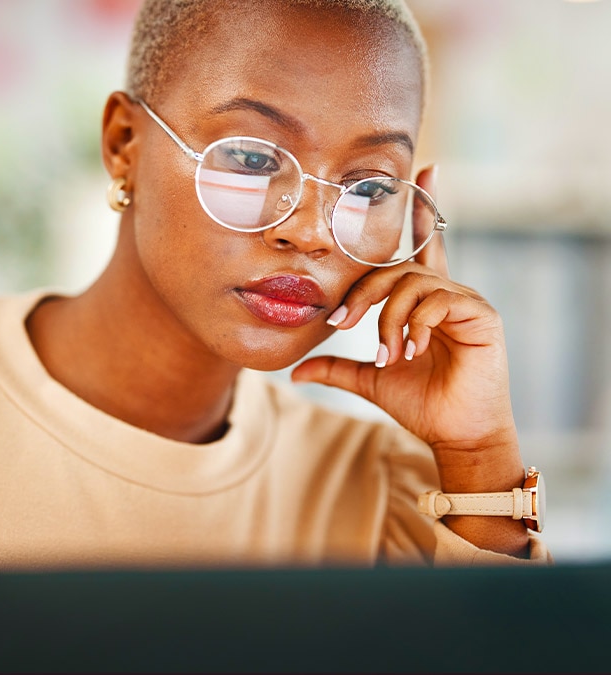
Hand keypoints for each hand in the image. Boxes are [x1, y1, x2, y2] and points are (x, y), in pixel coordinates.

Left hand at [292, 166, 522, 490]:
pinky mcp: (481, 315)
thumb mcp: (369, 378)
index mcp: (423, 299)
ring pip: (412, 284)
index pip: (422, 244)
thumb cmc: (420, 402)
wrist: (455, 433)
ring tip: (384, 354)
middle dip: (364, 292)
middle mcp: (446, 291)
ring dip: (388, 319)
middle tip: (341, 324)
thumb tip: (293, 372)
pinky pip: (438, 300)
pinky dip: (414, 325)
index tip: (424, 168)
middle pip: (397, 266)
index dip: (423, 207)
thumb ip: (335, 367)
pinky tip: (410, 350)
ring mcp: (465, 301)